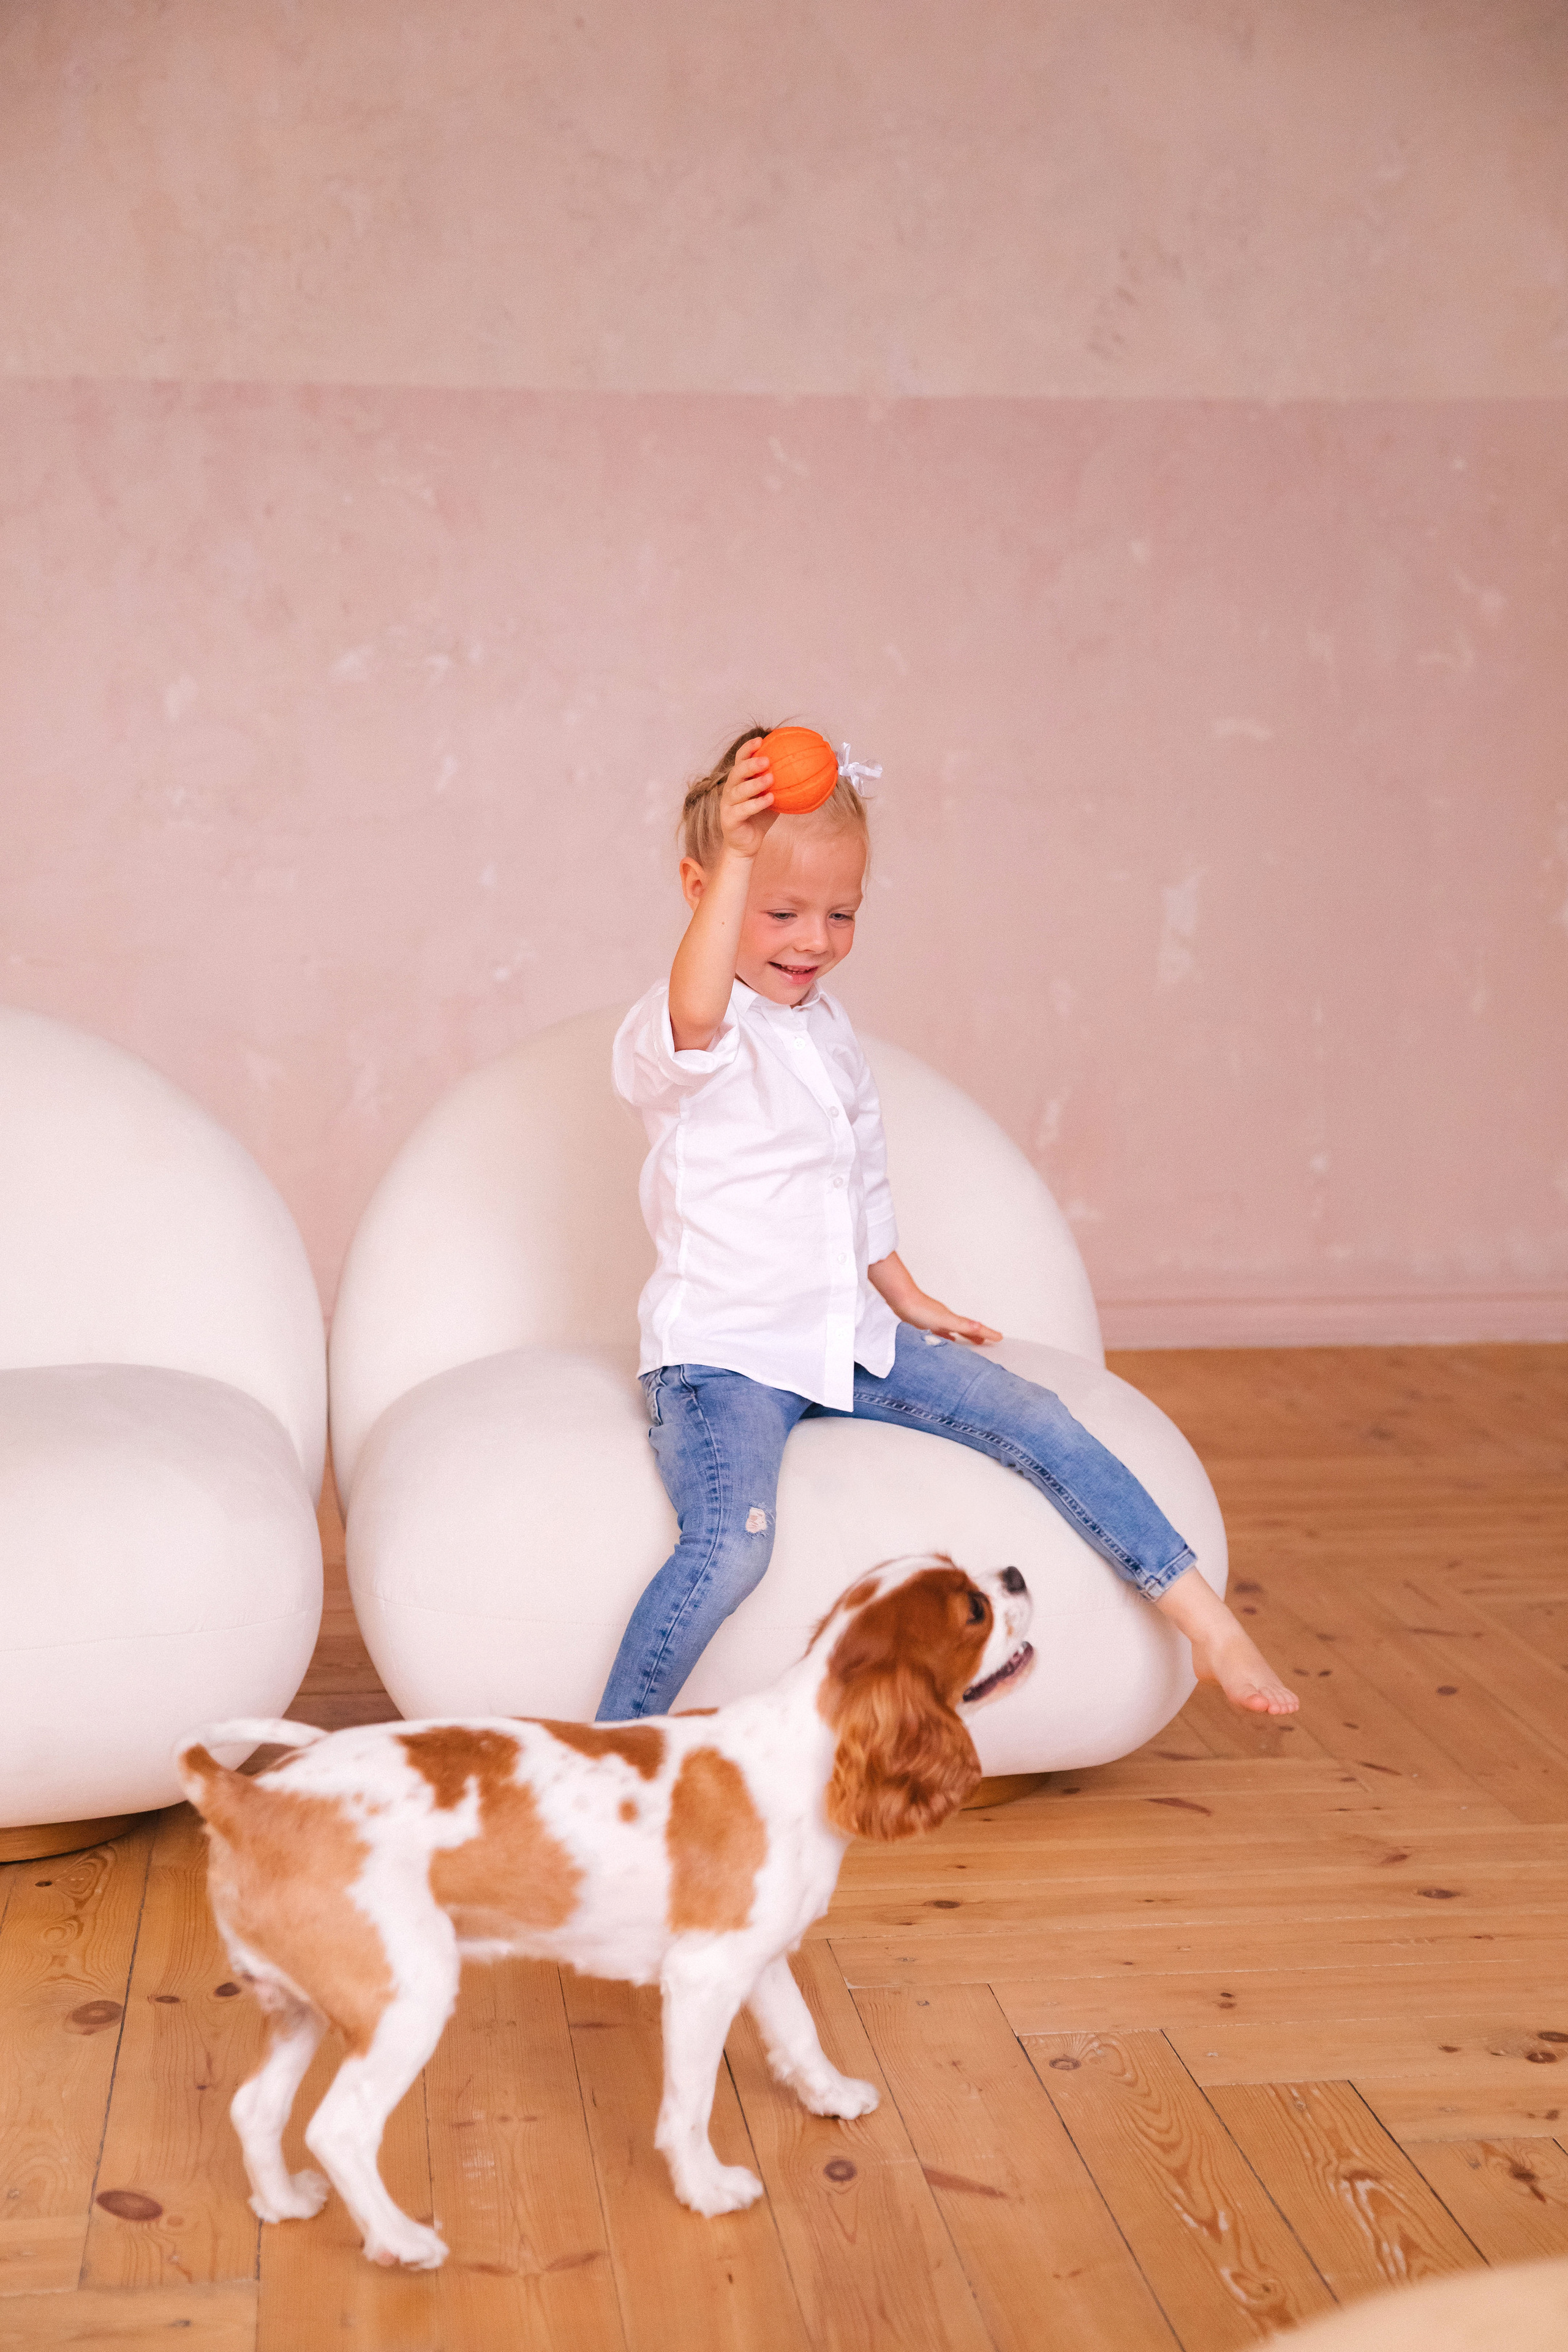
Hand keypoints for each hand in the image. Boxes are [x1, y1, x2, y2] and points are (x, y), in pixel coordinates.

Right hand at [717, 746, 777, 859]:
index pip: (740, 760)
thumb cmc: (759, 818)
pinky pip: (743, 809)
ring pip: (738, 790)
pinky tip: (770, 799)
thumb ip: (782, 785)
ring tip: (771, 778)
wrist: (746, 844)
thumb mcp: (772, 798)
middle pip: (737, 772)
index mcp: (739, 781)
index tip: (761, 739)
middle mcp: (730, 790)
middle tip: (766, 759)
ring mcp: (728, 805)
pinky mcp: (729, 819)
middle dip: (750, 764)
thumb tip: (805, 770)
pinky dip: (756, 804)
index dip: (748, 749)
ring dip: (755, 783)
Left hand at [868, 1251, 1001, 1344]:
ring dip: (961, 1337)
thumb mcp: (944, 1320)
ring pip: (952, 1330)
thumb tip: (979, 1327)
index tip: (1000, 1337)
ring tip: (968, 1343)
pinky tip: (940, 1339)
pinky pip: (939, 1332)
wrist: (900, 1299)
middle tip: (986, 1341)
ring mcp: (934, 1321)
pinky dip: (945, 1337)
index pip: (974, 1328)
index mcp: (952, 1320)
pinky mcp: (922, 1323)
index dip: (987, 1333)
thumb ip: (961, 1324)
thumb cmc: (919, 1309)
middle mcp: (945, 1320)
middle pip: (965, 1328)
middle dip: (976, 1335)